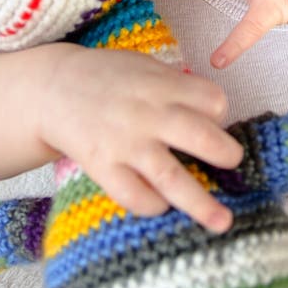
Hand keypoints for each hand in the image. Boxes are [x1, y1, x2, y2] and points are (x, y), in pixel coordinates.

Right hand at [40, 45, 242, 231]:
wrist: (53, 88)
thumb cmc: (106, 76)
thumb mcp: (144, 66)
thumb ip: (176, 86)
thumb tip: (213, 113)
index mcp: (162, 85)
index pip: (213, 101)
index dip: (219, 113)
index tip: (211, 121)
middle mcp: (148, 114)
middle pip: (202, 138)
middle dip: (227, 155)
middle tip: (234, 163)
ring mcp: (125, 144)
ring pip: (172, 178)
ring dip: (202, 203)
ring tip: (223, 222)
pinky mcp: (103, 167)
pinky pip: (135, 196)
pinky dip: (153, 206)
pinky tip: (162, 205)